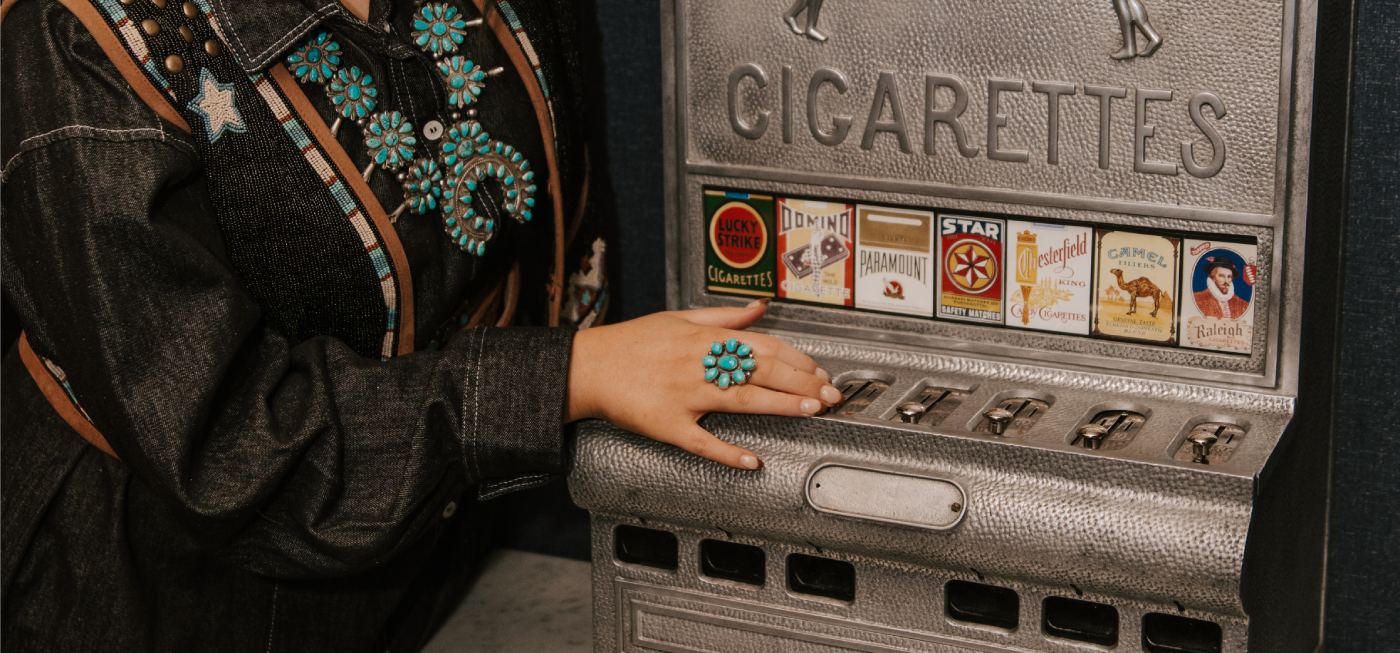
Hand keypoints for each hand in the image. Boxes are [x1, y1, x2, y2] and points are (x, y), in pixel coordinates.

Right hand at [566, 300, 840, 469]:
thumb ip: (725, 316)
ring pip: (741, 400)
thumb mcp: (679, 318)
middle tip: (830, 394)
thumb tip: (761, 308)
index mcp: (704, 338)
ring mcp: (685, 396)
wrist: (588, 366)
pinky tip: (752, 461)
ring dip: (780, 406)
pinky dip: (728, 453)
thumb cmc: (633, 343)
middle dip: (802, 382)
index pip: (763, 346)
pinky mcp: (668, 425)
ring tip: (811, 410)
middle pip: (761, 371)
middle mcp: (699, 364)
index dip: (797, 358)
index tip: (820, 370)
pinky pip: (702, 442)